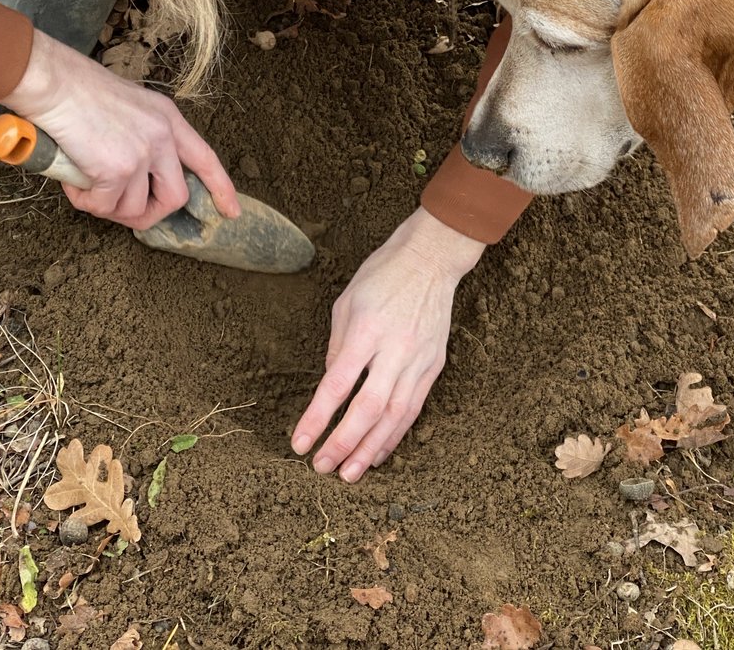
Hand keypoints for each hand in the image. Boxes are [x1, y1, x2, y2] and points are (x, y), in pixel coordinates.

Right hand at [3, 29, 239, 230]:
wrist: (55, 83)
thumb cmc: (80, 90)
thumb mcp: (131, 105)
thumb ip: (144, 135)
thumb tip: (138, 177)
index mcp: (169, 119)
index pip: (206, 159)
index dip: (221, 188)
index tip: (231, 212)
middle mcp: (163, 136)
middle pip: (176, 197)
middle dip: (150, 213)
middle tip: (122, 210)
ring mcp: (143, 154)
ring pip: (136, 209)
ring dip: (109, 208)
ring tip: (87, 188)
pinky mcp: (117, 170)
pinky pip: (104, 207)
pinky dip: (86, 202)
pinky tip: (73, 182)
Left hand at [291, 208, 484, 480]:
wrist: (431, 259)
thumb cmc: (383, 275)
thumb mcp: (347, 303)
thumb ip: (337, 348)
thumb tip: (331, 389)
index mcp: (367, 330)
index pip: (338, 385)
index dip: (317, 418)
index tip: (300, 443)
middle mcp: (395, 349)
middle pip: (369, 409)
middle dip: (343, 443)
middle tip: (322, 468)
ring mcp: (419, 359)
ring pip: (395, 416)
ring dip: (370, 449)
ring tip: (349, 473)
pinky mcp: (434, 365)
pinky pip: (414, 408)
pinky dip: (396, 434)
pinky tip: (378, 451)